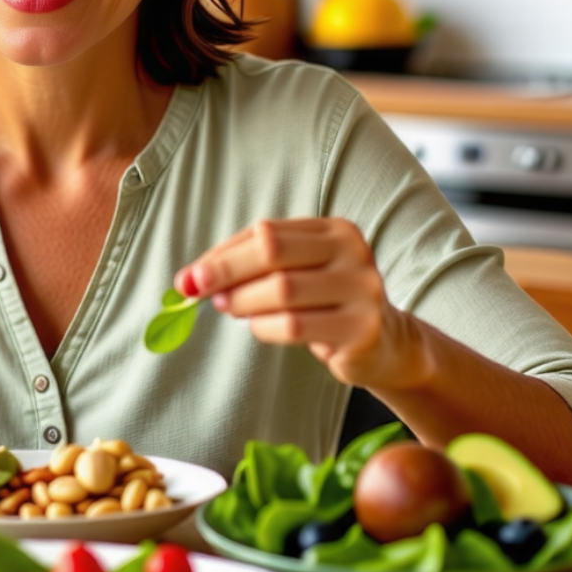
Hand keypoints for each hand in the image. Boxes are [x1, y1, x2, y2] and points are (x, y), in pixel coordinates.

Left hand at [175, 218, 428, 390]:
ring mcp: (361, 289)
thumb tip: (188, 279)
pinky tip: (260, 327)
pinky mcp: (361, 328)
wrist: (384, 342)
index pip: (266, 232)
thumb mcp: (294, 274)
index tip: (188, 276)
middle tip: (196, 291)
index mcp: (334, 230)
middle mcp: (352, 252)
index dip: (222, 254)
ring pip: (281, 290)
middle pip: (272, 252)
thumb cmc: (324, 303)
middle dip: (225, 271)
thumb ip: (249, 268)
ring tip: (229, 308)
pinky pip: (296, 326)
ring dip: (242, 302)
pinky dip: (265, 327)